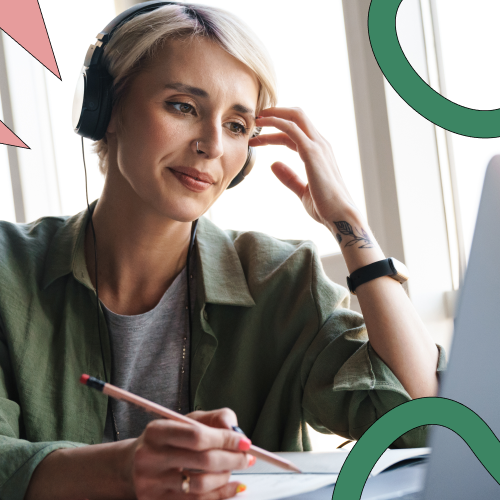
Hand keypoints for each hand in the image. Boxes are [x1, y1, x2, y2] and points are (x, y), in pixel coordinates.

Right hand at [126, 408, 251, 499]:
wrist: (132, 466)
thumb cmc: (167, 440)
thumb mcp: (187, 420)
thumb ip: (214, 418)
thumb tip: (236, 432)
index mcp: (156, 432)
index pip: (197, 436)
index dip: (225, 439)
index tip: (245, 442)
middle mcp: (149, 458)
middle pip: (202, 461)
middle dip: (232, 459)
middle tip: (247, 457)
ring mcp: (151, 485)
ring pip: (201, 486)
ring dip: (226, 478)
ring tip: (234, 469)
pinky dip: (221, 496)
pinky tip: (232, 487)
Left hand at [250, 107, 360, 229]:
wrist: (340, 215)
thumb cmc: (325, 206)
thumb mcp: (302, 190)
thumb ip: (289, 177)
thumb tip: (273, 165)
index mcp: (319, 152)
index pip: (296, 132)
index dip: (276, 131)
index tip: (258, 137)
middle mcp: (321, 144)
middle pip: (297, 117)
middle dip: (276, 113)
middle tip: (255, 119)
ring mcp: (318, 146)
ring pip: (295, 117)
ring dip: (273, 115)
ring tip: (255, 120)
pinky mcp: (313, 152)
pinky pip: (292, 129)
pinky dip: (276, 123)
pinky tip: (262, 125)